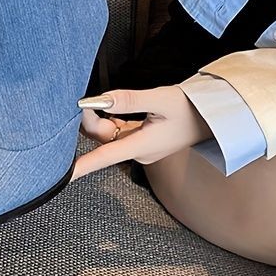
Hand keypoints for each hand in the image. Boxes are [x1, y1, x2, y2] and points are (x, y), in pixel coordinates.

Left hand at [72, 86, 213, 180]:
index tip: (63, 175)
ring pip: (110, 135)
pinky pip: (119, 133)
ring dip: (101, 118)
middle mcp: (139, 151)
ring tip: (101, 101)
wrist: (212, 115)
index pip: (104, 157)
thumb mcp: (160, 99)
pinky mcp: (143, 140)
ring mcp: (141, 147)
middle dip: (92, 120)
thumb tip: (101, 100)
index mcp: (142, 146)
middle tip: (90, 99)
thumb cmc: (191, 108)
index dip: (82, 166)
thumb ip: (128, 100)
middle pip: (104, 140)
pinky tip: (113, 107)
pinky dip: (111, 119)